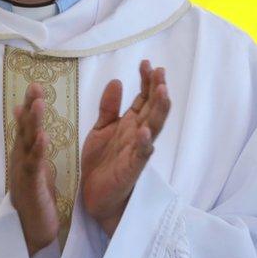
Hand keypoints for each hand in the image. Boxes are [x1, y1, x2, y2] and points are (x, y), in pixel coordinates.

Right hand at [8, 83, 57, 255]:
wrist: (30, 230)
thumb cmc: (35, 196)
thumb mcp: (33, 162)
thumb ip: (28, 138)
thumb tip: (21, 111)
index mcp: (25, 152)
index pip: (27, 124)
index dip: (30, 104)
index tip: (36, 84)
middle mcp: (21, 158)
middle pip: (24, 128)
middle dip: (30, 106)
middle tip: (34, 86)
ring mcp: (24, 171)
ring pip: (27, 143)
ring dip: (33, 123)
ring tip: (39, 104)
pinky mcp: (31, 186)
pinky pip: (34, 165)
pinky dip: (37, 150)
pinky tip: (43, 137)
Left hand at [81, 60, 170, 235]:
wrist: (93, 194)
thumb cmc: (101, 161)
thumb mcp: (101, 128)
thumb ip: (109, 106)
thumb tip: (117, 80)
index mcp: (131, 123)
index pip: (144, 98)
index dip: (146, 81)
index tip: (146, 63)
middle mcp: (138, 134)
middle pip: (153, 109)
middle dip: (157, 90)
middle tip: (160, 71)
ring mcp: (137, 151)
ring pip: (154, 128)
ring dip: (159, 111)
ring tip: (162, 92)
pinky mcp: (132, 169)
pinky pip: (141, 155)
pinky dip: (145, 144)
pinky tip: (145, 132)